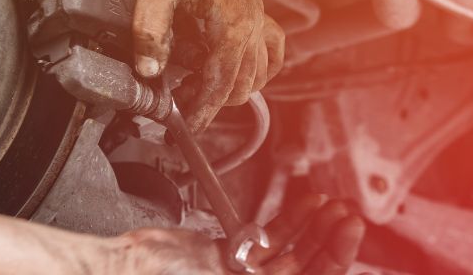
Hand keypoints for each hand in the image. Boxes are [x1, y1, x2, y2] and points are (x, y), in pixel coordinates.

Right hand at [102, 196, 364, 273]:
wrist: (125, 270)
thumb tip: (305, 271)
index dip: (335, 262)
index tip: (348, 235)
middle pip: (308, 270)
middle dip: (330, 243)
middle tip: (347, 218)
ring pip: (293, 251)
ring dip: (315, 227)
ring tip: (333, 207)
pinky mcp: (227, 254)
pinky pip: (268, 237)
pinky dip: (290, 220)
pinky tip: (307, 204)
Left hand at [130, 0, 284, 132]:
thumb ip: (150, 33)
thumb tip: (148, 73)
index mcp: (233, 28)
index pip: (221, 87)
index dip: (202, 112)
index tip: (185, 126)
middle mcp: (252, 26)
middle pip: (242, 85)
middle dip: (215, 101)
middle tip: (183, 105)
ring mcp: (257, 17)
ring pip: (260, 71)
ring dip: (237, 86)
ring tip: (205, 89)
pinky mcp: (254, 7)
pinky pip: (272, 49)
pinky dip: (260, 65)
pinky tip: (240, 66)